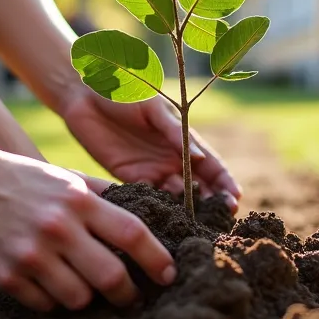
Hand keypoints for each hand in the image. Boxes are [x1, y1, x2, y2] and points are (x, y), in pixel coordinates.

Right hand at [0, 144, 175, 310]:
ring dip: (88, 298)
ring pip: (79, 298)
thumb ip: (103, 196)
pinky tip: (51, 286)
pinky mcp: (6, 274)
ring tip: (85, 288)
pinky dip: (54, 301)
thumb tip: (148, 214)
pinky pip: (45, 305)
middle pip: (112, 277)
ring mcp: (30, 253)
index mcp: (79, 200)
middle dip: (128, 294)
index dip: (157, 259)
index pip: (133, 235)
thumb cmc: (23, 179)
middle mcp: (58, 227)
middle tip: (131, 297)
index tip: (168, 275)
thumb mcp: (66, 179)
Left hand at [58, 90, 240, 211]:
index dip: (224, 183)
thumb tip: (199, 159)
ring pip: (176, 196)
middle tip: (220, 222)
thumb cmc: (125, 92)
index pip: (211, 165)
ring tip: (195, 227)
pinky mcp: (129, 178)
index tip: (234, 199)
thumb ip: (174, 133)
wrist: (85, 94)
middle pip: (198, 187)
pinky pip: (149, 197)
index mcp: (184, 138)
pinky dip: (159, 209)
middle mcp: (172, 158)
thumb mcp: (153, 109)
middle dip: (210, 204)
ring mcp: (152, 170)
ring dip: (186, 211)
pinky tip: (165, 221)